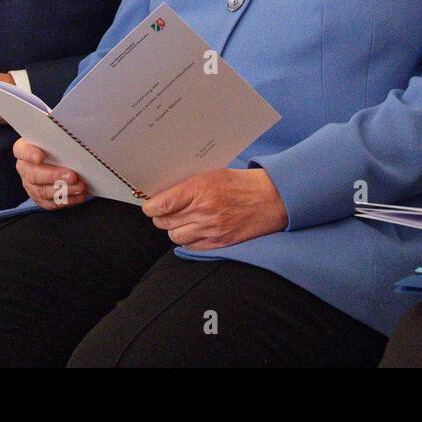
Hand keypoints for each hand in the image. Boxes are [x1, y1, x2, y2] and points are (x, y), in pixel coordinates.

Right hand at [14, 138, 86, 209]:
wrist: (60, 157)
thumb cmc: (58, 144)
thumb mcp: (58, 137)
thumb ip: (62, 138)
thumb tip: (77, 140)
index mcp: (24, 149)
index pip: (22, 150)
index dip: (30, 154)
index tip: (40, 157)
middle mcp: (25, 168)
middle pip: (33, 174)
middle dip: (54, 176)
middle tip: (72, 176)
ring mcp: (31, 185)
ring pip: (42, 191)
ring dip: (64, 190)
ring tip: (80, 186)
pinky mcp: (40, 198)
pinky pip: (51, 203)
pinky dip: (67, 200)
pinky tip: (79, 195)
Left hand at [142, 168, 287, 249]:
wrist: (272, 199)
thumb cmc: (243, 184)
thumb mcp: (214, 174)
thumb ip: (189, 185)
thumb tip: (165, 195)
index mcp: (201, 188)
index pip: (162, 204)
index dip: (151, 206)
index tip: (149, 206)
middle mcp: (204, 210)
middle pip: (165, 221)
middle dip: (161, 217)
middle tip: (165, 212)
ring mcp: (211, 229)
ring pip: (175, 236)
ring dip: (174, 229)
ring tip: (181, 221)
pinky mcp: (219, 242)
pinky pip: (191, 246)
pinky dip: (188, 239)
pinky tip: (193, 230)